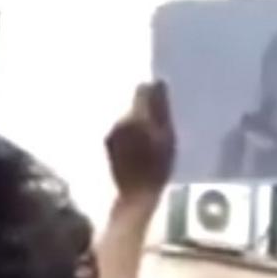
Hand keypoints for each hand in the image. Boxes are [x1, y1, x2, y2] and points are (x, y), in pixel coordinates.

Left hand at [106, 81, 175, 203]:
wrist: (136, 194)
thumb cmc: (158, 168)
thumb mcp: (168, 138)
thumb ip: (162, 109)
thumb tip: (158, 83)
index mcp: (136, 116)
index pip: (143, 90)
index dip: (154, 94)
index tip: (163, 103)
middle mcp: (120, 120)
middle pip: (135, 104)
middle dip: (146, 109)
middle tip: (160, 124)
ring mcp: (112, 132)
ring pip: (128, 117)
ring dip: (138, 122)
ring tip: (151, 139)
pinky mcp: (108, 143)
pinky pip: (122, 130)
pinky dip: (131, 134)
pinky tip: (139, 148)